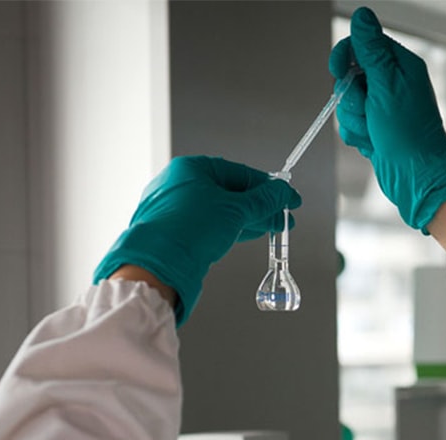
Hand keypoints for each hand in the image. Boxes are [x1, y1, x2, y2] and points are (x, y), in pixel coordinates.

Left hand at [94, 156, 300, 325]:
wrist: (158, 265)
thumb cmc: (186, 230)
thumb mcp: (236, 211)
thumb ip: (263, 201)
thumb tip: (283, 193)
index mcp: (191, 168)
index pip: (240, 173)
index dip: (268, 187)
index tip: (287, 197)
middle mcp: (180, 184)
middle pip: (232, 192)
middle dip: (261, 206)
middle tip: (282, 216)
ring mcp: (176, 208)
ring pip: (222, 210)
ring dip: (249, 219)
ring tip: (271, 227)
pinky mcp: (177, 230)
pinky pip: (211, 224)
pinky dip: (232, 228)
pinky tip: (249, 233)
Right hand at [329, 7, 445, 231]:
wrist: (416, 177)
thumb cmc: (409, 135)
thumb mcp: (387, 86)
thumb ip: (371, 51)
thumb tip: (362, 16)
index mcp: (400, 67)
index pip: (363, 45)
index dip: (345, 56)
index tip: (337, 69)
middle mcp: (392, 85)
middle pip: (350, 77)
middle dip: (352, 98)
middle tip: (369, 111)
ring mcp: (382, 109)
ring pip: (347, 104)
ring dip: (355, 121)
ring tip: (374, 132)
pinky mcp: (375, 128)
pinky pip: (351, 125)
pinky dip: (357, 135)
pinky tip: (373, 144)